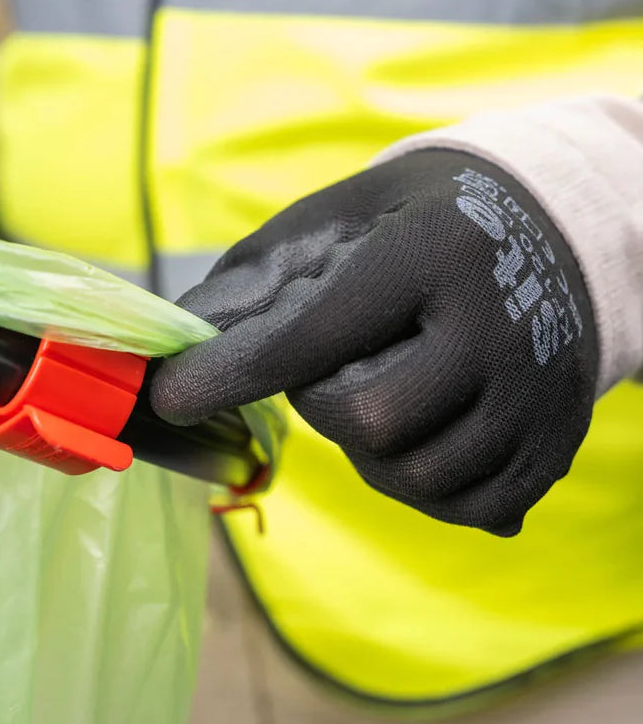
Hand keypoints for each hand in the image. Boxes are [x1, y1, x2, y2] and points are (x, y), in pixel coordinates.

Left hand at [151, 149, 598, 535]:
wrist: (555, 233)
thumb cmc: (421, 221)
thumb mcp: (340, 218)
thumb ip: (258, 276)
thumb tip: (184, 333)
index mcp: (434, 254)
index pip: (315, 333)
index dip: (231, 370)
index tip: (168, 397)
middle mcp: (498, 330)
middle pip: (366, 417)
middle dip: (322, 399)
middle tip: (338, 358)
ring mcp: (535, 397)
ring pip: (410, 473)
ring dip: (366, 444)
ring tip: (384, 384)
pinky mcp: (552, 447)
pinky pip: (460, 505)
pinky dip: (417, 478)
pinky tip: (421, 425)